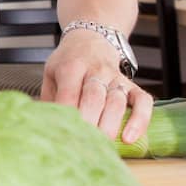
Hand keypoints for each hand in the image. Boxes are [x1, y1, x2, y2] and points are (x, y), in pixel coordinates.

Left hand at [42, 28, 152, 143]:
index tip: (64, 134)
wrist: (90, 40)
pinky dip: (140, 120)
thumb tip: (43, 124)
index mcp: (71, 67)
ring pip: (117, 101)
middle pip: (94, 98)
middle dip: (89, 122)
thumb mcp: (51, 73)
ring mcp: (116, 78)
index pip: (69, 93)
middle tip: (84, 144)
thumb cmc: (68, 63)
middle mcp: (95, 71)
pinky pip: (143, 101)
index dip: (68, 115)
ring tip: (104, 145)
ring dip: (111, 125)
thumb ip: (49, 97)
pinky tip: (130, 137)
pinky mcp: (132, 85)